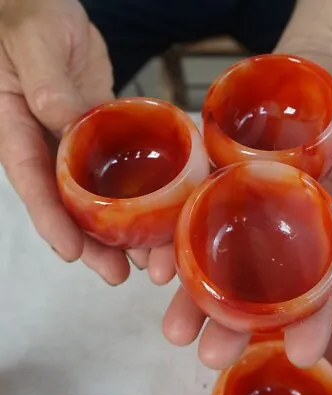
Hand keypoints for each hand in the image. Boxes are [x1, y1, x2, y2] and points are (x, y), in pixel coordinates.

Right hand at [0, 0, 133, 283]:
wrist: (54, 11)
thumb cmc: (31, 16)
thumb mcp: (36, 44)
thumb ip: (45, 82)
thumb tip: (60, 120)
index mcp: (18, 129)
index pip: (32, 183)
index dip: (52, 221)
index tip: (74, 253)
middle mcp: (49, 144)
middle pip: (70, 203)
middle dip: (94, 241)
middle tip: (120, 274)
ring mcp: (81, 142)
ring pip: (101, 194)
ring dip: (123, 228)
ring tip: (148, 260)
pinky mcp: (107, 132)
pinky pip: (125, 170)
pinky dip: (141, 196)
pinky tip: (158, 218)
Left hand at [154, 54, 331, 369]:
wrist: (310, 67)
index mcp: (319, 217)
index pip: (314, 278)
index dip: (310, 317)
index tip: (300, 352)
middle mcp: (273, 217)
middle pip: (252, 278)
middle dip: (232, 317)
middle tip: (211, 353)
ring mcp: (238, 195)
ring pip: (211, 251)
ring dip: (191, 290)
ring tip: (175, 326)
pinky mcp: (209, 171)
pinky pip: (184, 207)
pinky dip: (169, 236)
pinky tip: (154, 262)